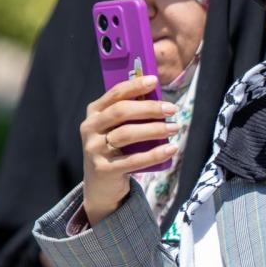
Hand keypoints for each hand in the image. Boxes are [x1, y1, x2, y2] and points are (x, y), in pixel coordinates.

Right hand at [80, 75, 179, 224]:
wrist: (101, 186)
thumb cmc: (115, 150)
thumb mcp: (115, 129)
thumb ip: (129, 115)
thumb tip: (157, 98)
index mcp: (93, 113)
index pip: (114, 94)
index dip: (134, 86)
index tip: (154, 80)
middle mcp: (90, 129)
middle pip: (121, 112)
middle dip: (149, 108)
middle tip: (172, 109)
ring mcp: (94, 149)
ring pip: (127, 134)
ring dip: (155, 129)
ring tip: (175, 127)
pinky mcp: (104, 169)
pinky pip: (134, 160)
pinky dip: (155, 154)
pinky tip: (171, 148)